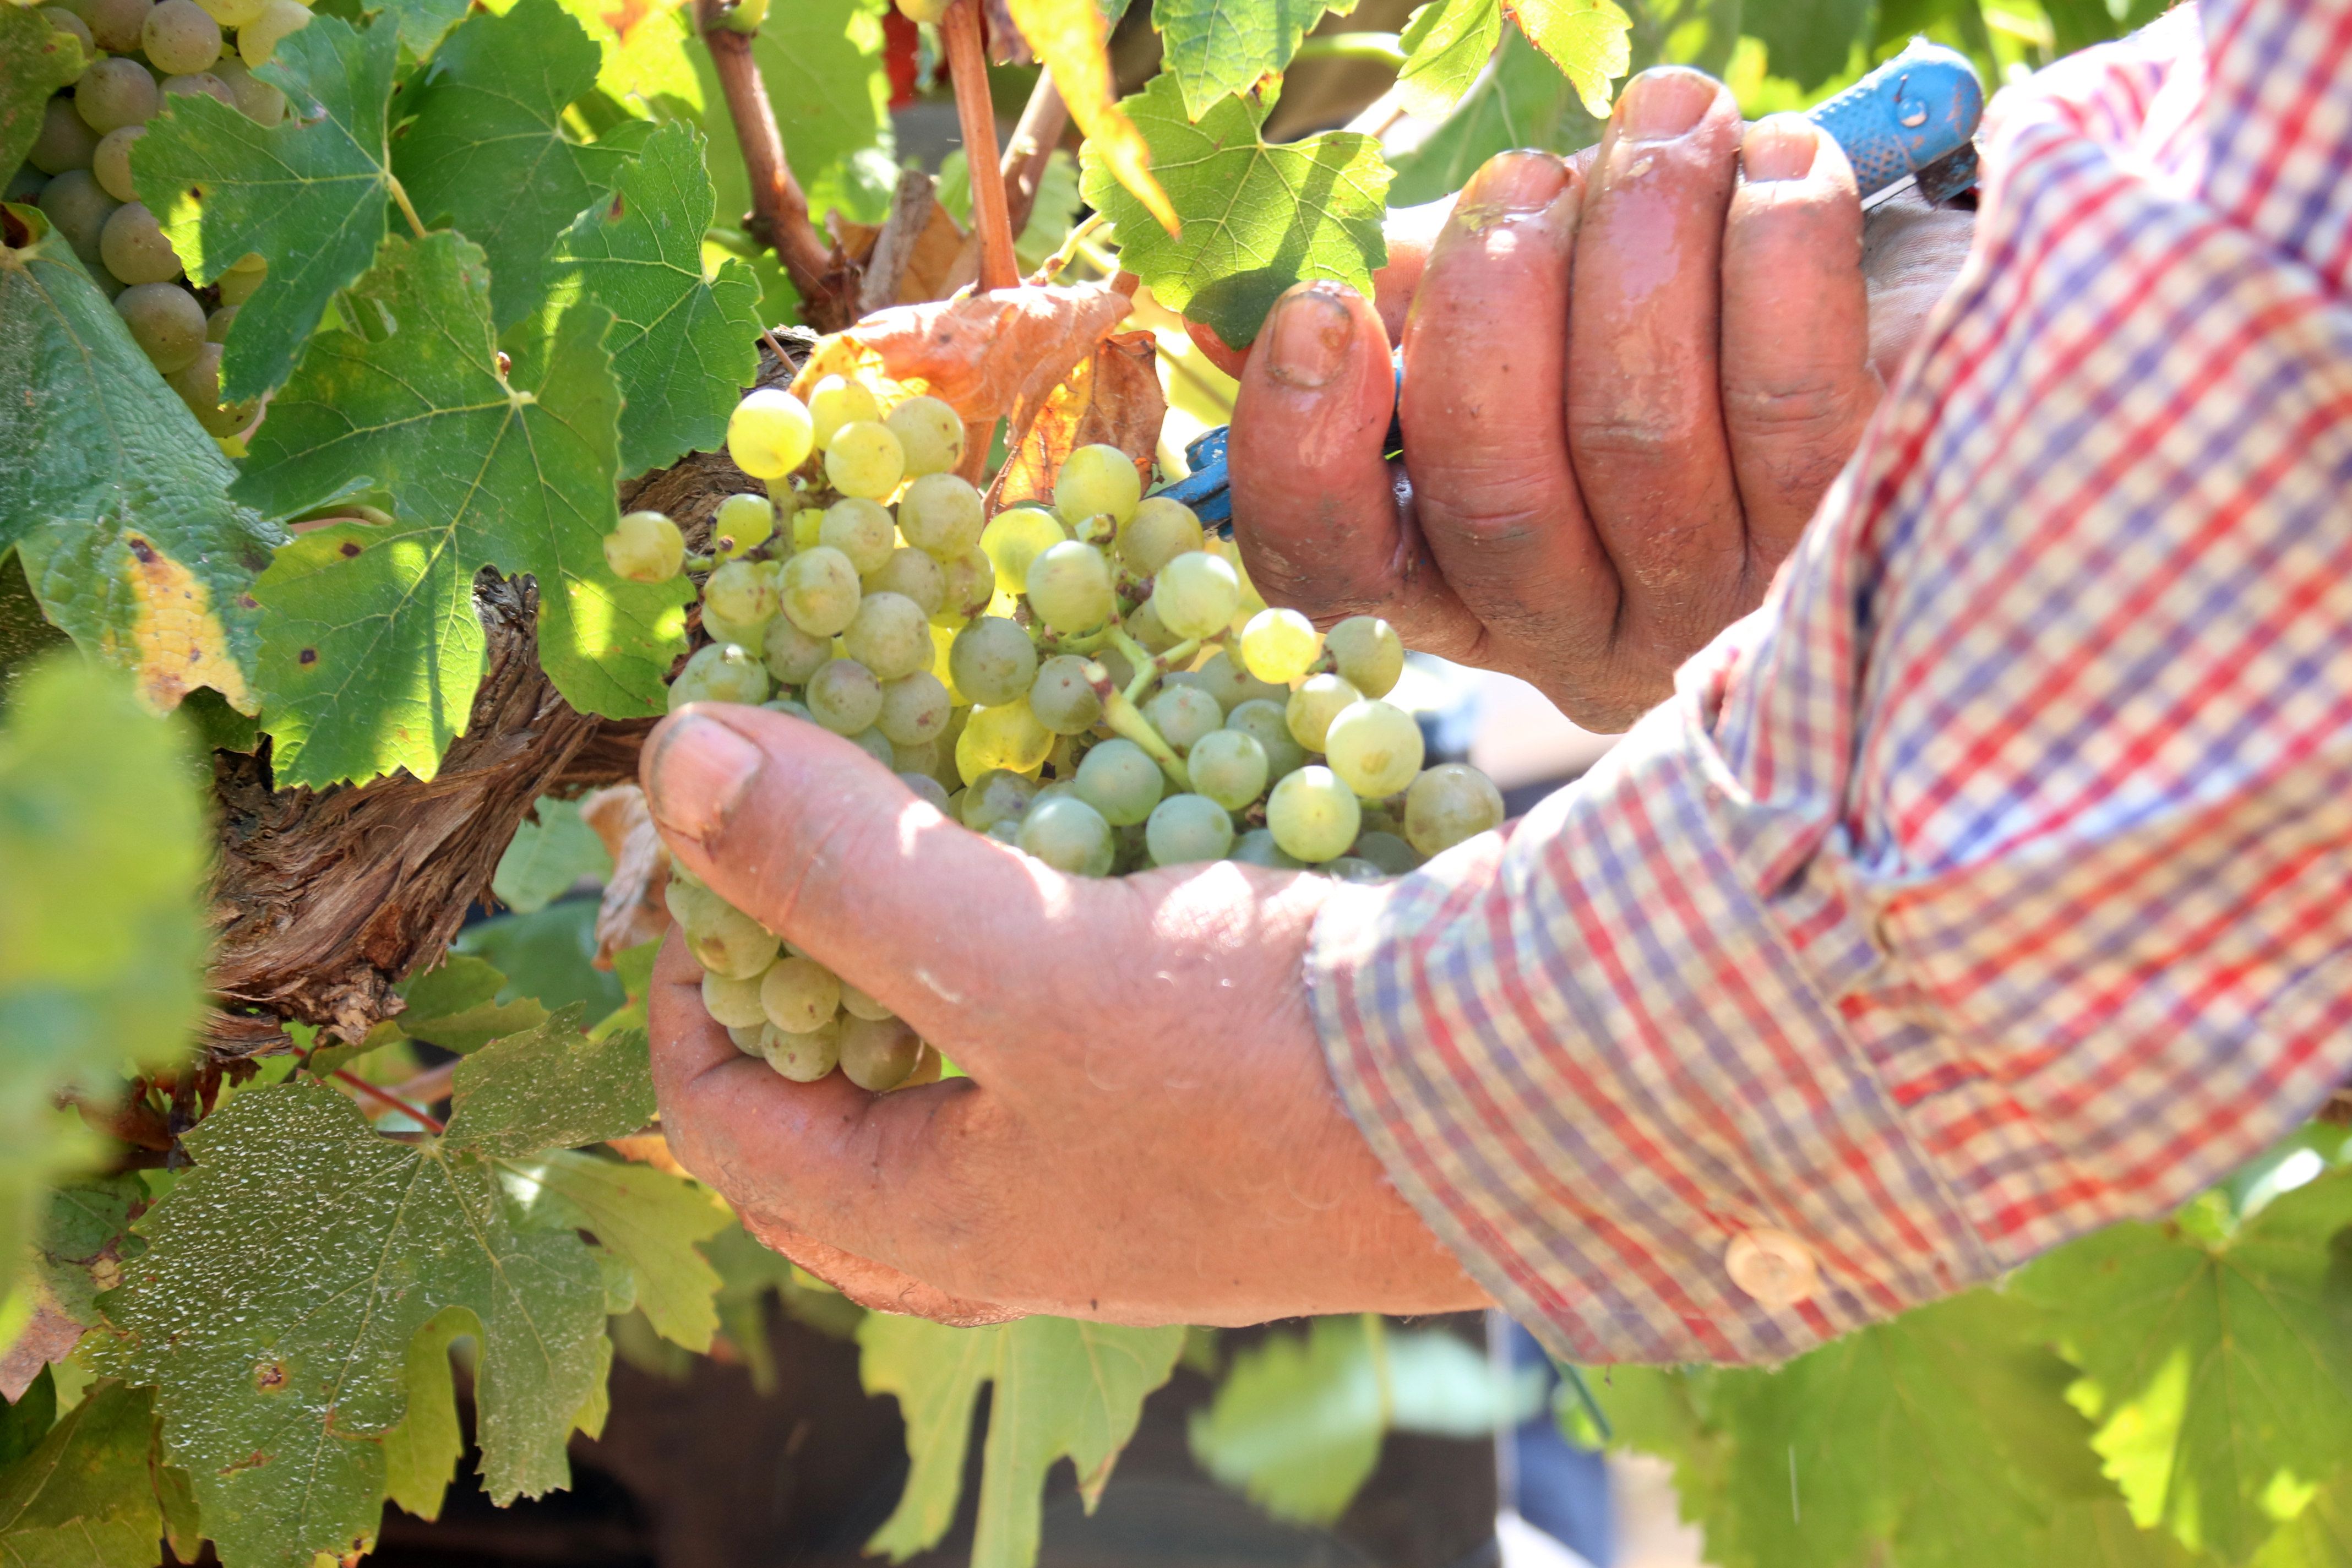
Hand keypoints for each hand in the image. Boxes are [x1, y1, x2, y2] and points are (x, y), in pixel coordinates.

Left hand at [640, 705, 1491, 1323]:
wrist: (1537, 1090)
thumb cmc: (1269, 1067)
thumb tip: (677, 758)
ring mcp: (1126, 1170)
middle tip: (791, 841)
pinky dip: (1048, 927)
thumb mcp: (1025, 966)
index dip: (678, 984)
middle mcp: (1025, 1218)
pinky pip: (1079, 1026)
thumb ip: (846, 869)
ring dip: (919, 945)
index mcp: (940, 1226)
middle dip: (789, 976)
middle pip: (834, 1111)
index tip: (704, 848)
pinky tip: (1078, 830)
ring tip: (923, 820)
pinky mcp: (1217, 1106)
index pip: (722, 1126)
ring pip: (959, 1065)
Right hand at [1217, 67, 1973, 731]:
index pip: (1333, 564)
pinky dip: (1776, 244)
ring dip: (1638, 233)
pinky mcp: (1845, 541)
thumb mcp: (1532, 334)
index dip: (1304, 447)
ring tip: (1667, 120)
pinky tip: (1782, 163)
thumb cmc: (1678, 333)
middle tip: (1525, 176)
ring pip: (1634, 431)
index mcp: (1465, 584)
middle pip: (1492, 493)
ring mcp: (1716, 605)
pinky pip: (1788, 393)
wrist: (1919, 365)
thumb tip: (1286, 295)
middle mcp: (1581, 628)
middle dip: (1493, 296)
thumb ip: (1417, 313)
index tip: (1319, 310)